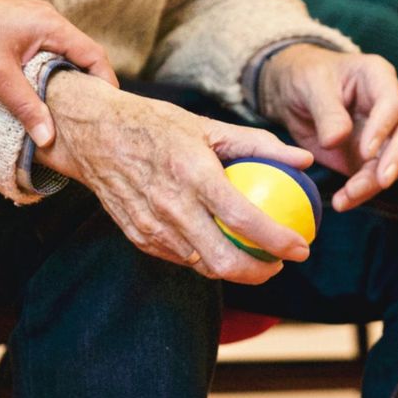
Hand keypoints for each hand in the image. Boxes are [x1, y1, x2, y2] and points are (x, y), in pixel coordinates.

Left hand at [0, 0, 117, 146]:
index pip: (93, 54)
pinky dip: (48, 73)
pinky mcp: (18, 28)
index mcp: (50, 25)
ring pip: (61, 55)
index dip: (105, 83)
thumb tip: (49, 138)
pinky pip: (44, 53)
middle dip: (87, 86)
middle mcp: (46, 19)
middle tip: (90, 117)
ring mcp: (32, 22)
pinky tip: (40, 94)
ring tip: (67, 111)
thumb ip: (27, 107)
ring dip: (65, 80)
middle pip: (81, 55)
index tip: (108, 111)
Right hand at [36, 72, 313, 284]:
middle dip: (260, 272)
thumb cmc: (155, 125)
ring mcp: (152, 226)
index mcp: (193, 174)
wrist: (93, 134)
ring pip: (202, 266)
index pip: (244, 219)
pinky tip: (219, 246)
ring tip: (255, 257)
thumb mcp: (207, 125)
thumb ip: (259, 144)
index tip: (301, 247)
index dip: (278, 240)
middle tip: (279, 263)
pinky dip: (204, 258)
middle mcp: (171, 206)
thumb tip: (304, 159)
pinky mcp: (139, 237)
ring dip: (234, 269)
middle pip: (224, 261)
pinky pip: (180, 258)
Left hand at [259, 45, 397, 211]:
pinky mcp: (371, 157)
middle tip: (382, 181)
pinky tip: (343, 201)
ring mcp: (385, 133)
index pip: (392, 103)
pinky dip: (362, 192)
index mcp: (377, 77)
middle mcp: (390, 105)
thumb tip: (336, 140)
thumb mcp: (310, 86)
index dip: (383, 128)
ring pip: (397, 161)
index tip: (366, 151)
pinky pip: (375, 177)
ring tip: (348, 196)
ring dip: (376, 182)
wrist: (292, 93)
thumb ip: (326, 112)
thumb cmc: (305, 77)